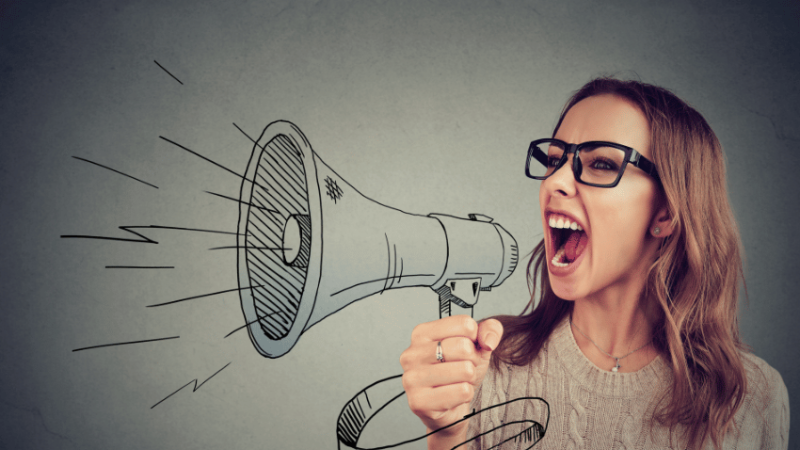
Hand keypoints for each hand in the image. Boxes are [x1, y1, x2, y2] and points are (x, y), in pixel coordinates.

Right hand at [400, 315, 502, 440]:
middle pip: (464, 347)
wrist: (450, 407)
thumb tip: (488, 341)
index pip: (464, 324)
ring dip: (469, 379)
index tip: (465, 349)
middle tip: (462, 368)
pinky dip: (466, 394)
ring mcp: (412, 378)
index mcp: (421, 333)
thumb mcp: (477, 345)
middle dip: (472, 360)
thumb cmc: (459, 372)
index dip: (474, 339)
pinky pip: (462, 392)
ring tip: (457, 382)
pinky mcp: (419, 401)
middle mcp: (411, 353)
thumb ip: (489, 329)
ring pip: (465, 370)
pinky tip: (453, 396)